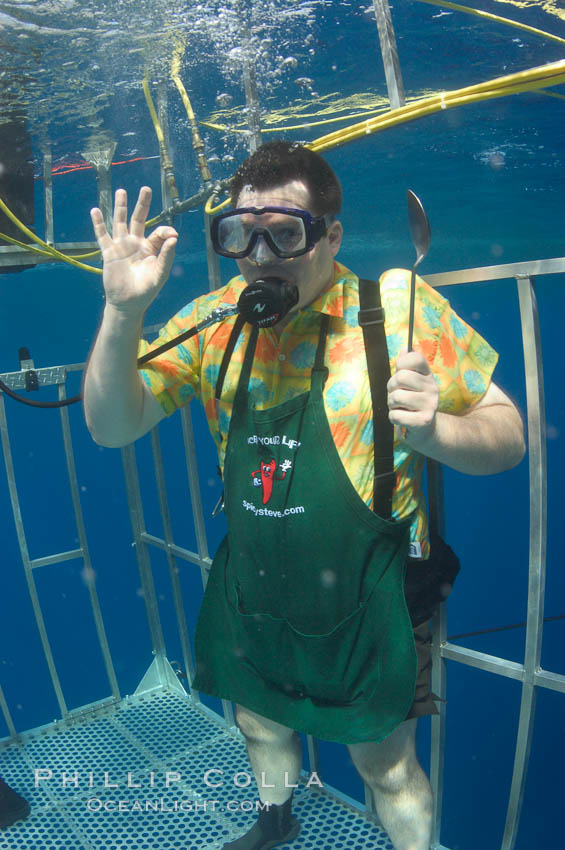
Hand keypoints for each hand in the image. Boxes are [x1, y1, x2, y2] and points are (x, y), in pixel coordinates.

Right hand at [91, 186, 177, 316]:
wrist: (127, 303)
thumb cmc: (146, 291)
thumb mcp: (160, 274)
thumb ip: (167, 256)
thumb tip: (175, 238)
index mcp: (151, 248)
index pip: (159, 232)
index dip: (166, 231)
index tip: (172, 235)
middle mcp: (136, 243)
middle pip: (139, 219)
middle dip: (142, 204)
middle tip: (146, 189)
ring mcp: (122, 246)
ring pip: (120, 222)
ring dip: (121, 207)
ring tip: (121, 191)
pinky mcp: (109, 252)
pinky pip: (102, 235)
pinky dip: (98, 223)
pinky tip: (95, 211)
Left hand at [387, 350, 438, 443]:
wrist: (425, 429)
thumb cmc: (412, 401)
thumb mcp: (410, 382)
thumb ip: (406, 366)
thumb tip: (405, 348)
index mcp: (428, 375)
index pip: (415, 358)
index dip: (401, 363)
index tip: (400, 372)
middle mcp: (432, 388)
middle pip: (401, 377)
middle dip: (391, 387)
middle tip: (397, 394)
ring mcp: (430, 404)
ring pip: (396, 397)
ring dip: (391, 404)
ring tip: (400, 407)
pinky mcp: (424, 421)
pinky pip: (395, 415)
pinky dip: (393, 417)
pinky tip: (403, 418)